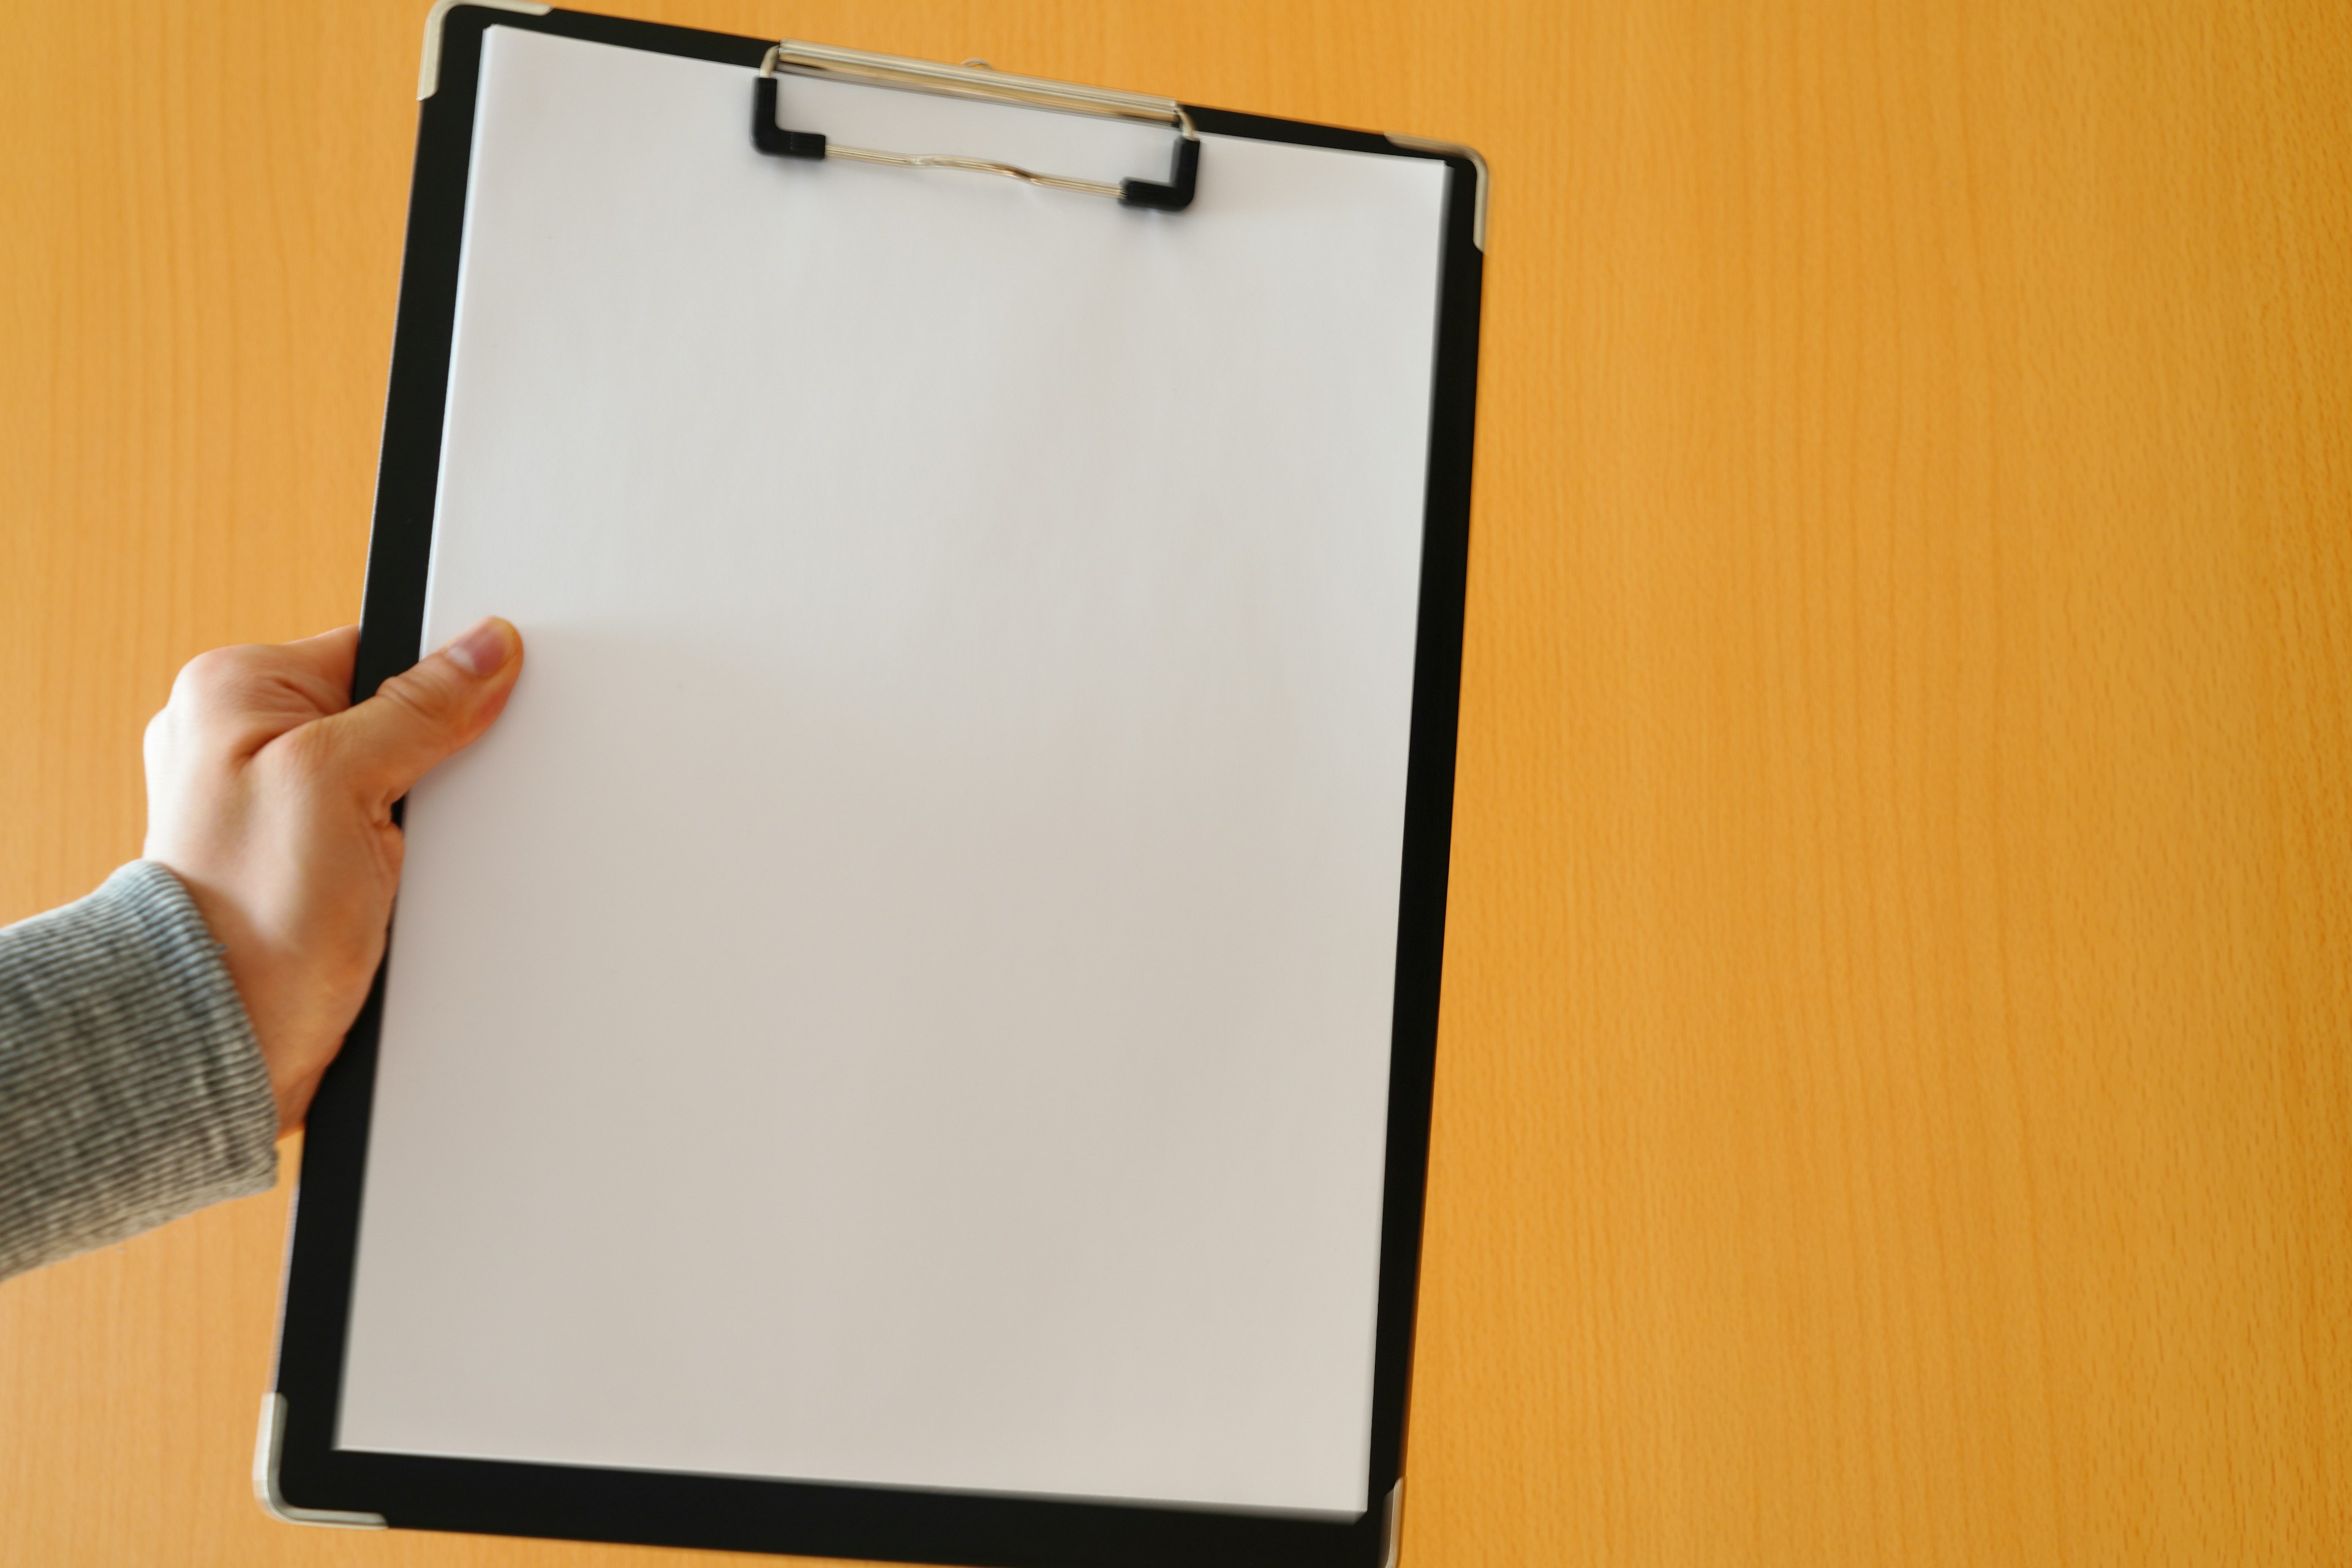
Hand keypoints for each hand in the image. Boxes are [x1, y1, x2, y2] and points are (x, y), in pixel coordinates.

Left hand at [142, 618, 523, 1133]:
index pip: (377, 650)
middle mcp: (241, 739)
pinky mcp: (297, 860)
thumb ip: (417, 707)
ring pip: (391, 781)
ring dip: (414, 823)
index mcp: (233, 689)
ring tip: (391, 867)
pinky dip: (401, 860)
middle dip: (424, 765)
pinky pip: (379, 833)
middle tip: (410, 817)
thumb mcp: (338, 781)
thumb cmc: (246, 918)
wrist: (224, 1040)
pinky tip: (392, 891)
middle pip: (389, 716)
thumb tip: (483, 648)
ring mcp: (269, 803)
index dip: (437, 687)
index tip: (466, 727)